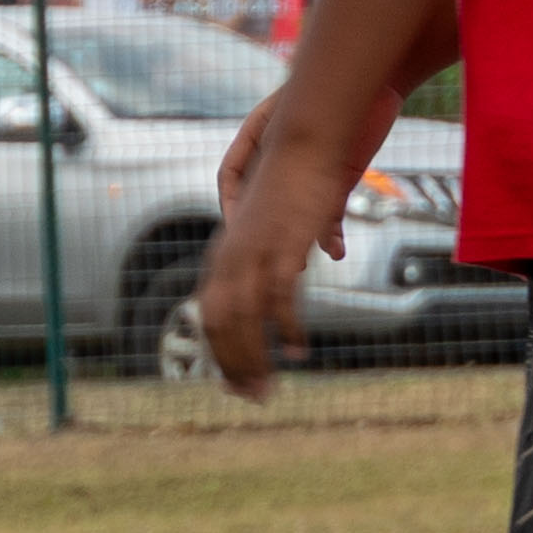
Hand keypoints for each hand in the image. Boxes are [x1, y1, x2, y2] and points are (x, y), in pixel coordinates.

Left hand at [193, 88, 335, 401]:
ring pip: (241, 320)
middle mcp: (229, 255)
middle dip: (232, 366)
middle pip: (218, 325)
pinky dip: (284, 329)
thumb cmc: (299, 172)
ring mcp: (251, 251)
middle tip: (252, 397)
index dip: (220, 351)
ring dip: (253, 359)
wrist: (301, 135)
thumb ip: (299, 242)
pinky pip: (277, 299)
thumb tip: (322, 256)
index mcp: (225, 251)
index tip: (235, 381)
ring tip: (269, 387)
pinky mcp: (279, 246)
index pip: (211, 314)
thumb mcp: (290, 216)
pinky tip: (297, 349)